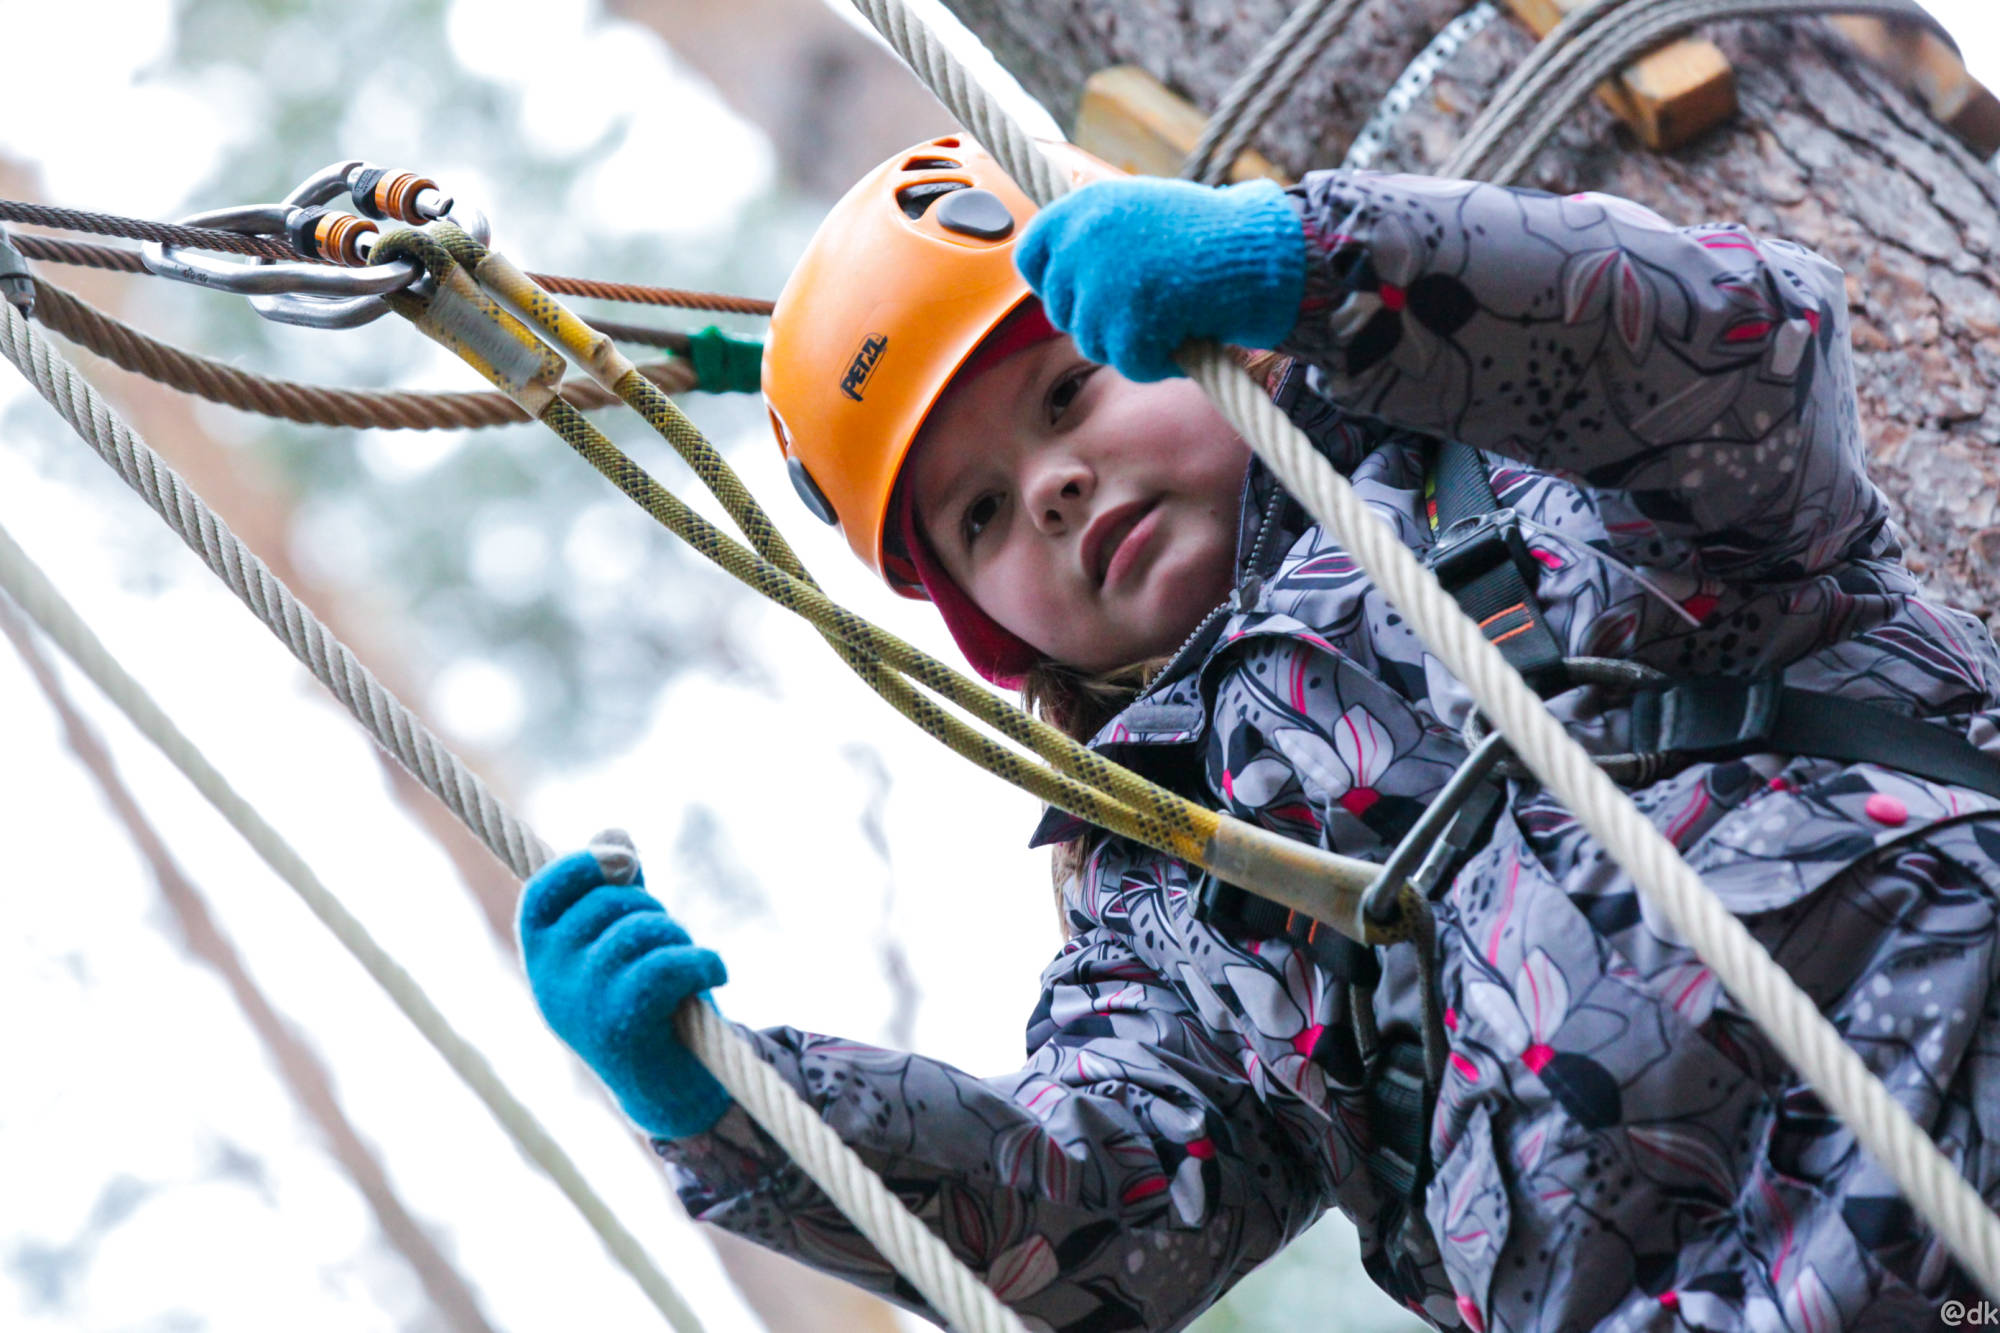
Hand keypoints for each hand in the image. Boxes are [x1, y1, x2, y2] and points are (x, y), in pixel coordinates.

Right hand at [518, 841, 730, 1139]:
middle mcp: (547, 980)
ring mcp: (578, 1006)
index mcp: (541, 954)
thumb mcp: (626, 940)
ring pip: (640, 930)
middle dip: (654, 910)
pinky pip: (665, 966)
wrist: (670, 1091)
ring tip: (692, 964)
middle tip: (673, 943)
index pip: (544, 889)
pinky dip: (702, 962)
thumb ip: (618, 889)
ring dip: (680, 938)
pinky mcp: (617, 1030)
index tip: (629, 862)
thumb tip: (613, 833)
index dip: (584, 863)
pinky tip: (717, 971)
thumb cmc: (650, 1003)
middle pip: (607, 902)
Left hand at [1015, 176, 1305, 381]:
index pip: (1030, 257)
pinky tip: (1185, 332)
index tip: (1078, 295)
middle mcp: (1080, 244)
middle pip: (1062, 310)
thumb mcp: (1138, 210)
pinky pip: (1130, 365)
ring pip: (1093, 344)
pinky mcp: (1125, 327)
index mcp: (1080, 209)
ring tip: (1171, 313)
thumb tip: (1058, 275)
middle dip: (1098, 320)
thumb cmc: (1207, 232)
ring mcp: (1100, 288)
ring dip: (1130, 342)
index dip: (1051, 283)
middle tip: (1146, 307)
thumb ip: (1094, 236)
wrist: (1256, 248)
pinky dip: (1159, 361)